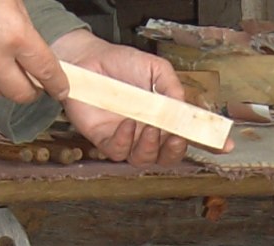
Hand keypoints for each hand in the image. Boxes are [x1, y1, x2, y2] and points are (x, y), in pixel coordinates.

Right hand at [0, 0, 66, 103]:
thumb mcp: (10, 2)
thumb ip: (24, 29)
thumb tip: (31, 50)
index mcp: (15, 36)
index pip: (45, 71)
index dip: (56, 84)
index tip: (60, 89)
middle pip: (21, 93)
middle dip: (31, 91)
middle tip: (32, 84)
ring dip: (1, 84)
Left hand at [50, 31, 192, 164]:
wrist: (90, 58)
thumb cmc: (122, 63)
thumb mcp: (155, 68)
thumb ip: (171, 86)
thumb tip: (183, 105)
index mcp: (159, 120)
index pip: (174, 143)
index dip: (180, 145)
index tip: (183, 135)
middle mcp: (142, 133)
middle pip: (161, 157)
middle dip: (170, 152)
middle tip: (172, 136)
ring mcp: (123, 137)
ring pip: (140, 159)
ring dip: (149, 148)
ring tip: (150, 127)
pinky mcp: (102, 138)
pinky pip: (116, 150)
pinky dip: (124, 140)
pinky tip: (128, 123)